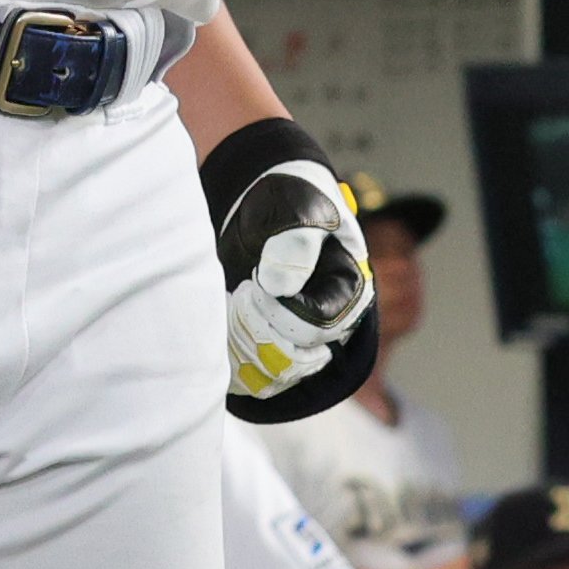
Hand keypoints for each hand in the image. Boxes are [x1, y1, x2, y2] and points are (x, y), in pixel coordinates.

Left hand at [216, 161, 374, 412]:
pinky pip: (252, 373)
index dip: (285, 313)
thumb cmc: (288, 196)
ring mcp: (295, 332)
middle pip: (296, 358)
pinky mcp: (267, 339)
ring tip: (232, 300)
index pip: (320, 328)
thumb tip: (278, 287)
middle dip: (260, 330)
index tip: (257, 282)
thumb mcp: (298, 208)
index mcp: (346, 288)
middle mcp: (325, 319)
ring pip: (273, 373)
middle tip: (241, 291)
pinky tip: (222, 319)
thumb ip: (295, 242)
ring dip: (243, 343)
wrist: (259, 195)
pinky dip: (232, 356)